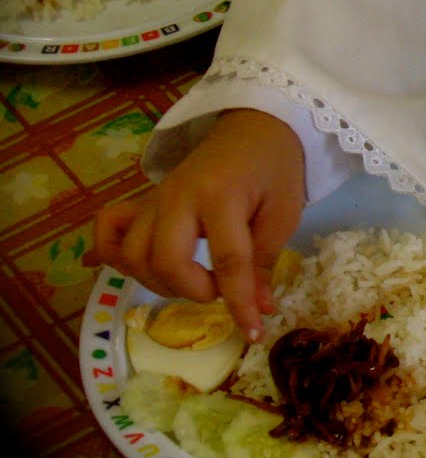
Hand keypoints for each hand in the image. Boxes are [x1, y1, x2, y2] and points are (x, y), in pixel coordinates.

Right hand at [88, 108, 305, 339]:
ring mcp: (154, 198)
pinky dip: (115, 255)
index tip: (252, 332)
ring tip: (194, 280)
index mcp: (220, 195)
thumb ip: (265, 260)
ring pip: (132, 254)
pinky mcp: (143, 201)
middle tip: (220, 288)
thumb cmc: (275, 168)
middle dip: (193, 289)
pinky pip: (108, 230)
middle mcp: (177, 197)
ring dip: (160, 281)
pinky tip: (140, 268)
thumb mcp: (284, 212)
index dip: (239, 303)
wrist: (255, 125)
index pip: (227, 261)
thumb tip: (259, 309)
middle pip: (164, 260)